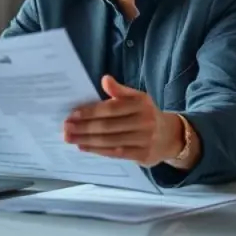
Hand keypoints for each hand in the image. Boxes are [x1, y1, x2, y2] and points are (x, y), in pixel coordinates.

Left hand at [63, 75, 180, 166]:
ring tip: (70, 138)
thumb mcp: (137, 97)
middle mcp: (144, 121)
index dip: (90, 112)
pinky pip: (116, 153)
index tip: (72, 115)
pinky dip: (98, 150)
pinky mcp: (142, 155)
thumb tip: (105, 79)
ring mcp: (145, 140)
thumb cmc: (145, 113)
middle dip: (84, 128)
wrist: (170, 136)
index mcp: (141, 103)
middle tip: (66, 128)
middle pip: (108, 126)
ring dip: (87, 140)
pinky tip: (84, 147)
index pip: (111, 108)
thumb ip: (119, 90)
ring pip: (110, 141)